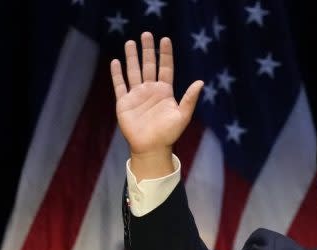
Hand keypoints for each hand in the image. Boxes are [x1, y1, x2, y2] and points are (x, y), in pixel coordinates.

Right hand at [110, 32, 202, 177]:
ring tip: (130, 42)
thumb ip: (189, 99)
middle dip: (147, 50)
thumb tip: (200, 82)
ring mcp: (137, 95)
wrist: (151, 148)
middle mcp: (150, 90)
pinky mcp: (124, 103)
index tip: (165, 39)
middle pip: (149, 65)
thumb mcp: (183, 116)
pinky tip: (116, 61)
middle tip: (146, 34)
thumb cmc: (169, 134)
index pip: (165, 67)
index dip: (165, 54)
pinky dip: (117, 74)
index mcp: (164, 91)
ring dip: (132, 57)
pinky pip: (120, 85)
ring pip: (133, 71)